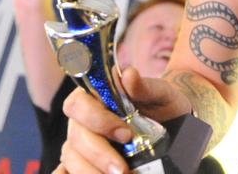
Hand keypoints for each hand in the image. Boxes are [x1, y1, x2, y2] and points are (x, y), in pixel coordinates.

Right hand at [57, 68, 191, 173]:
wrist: (171, 121)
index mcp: (95, 95)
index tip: (125, 134)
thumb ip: (145, 86)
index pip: (79, 104)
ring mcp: (79, 141)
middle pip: (76, 136)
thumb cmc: (162, 103)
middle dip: (99, 155)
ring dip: (90, 172)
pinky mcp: (83, 160)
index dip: (98, 120)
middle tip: (122, 170)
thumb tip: (129, 75)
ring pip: (70, 157)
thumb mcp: (161, 93)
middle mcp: (82, 118)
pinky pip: (66, 169)